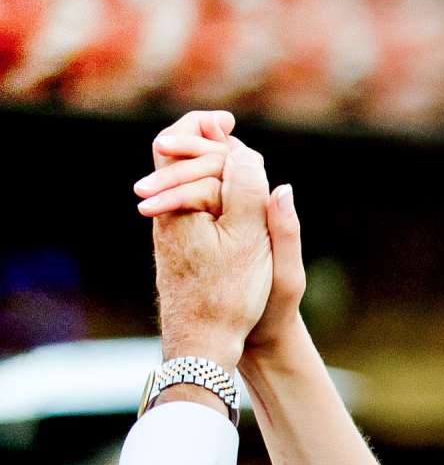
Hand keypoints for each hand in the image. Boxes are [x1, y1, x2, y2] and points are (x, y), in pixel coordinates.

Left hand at [133, 116, 272, 366]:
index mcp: (181, 206)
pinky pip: (192, 204)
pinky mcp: (182, 248)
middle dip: (200, 142)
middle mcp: (168, 215)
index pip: (180, 150)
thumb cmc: (227, 295)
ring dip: (206, 166)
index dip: (202, 130)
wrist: (201, 342)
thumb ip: (252, 194)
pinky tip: (230, 193)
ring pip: (184, 184)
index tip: (225, 122)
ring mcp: (173, 232)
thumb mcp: (250, 241)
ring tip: (229, 154)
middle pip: (174, 162)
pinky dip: (211, 190)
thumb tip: (254, 158)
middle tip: (221, 125)